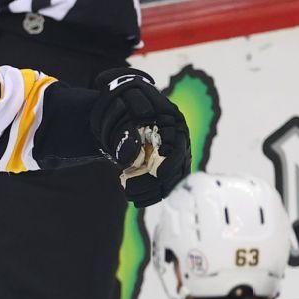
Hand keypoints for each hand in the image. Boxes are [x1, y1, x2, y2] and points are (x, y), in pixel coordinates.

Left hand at [90, 68, 190, 206]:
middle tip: (133, 191)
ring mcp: (173, 150)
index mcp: (172, 119)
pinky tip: (137, 199)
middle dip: (157, 182)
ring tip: (131, 196)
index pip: (179, 145)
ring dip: (152, 190)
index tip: (158, 174)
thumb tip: (127, 158)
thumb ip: (125, 129)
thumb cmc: (121, 99)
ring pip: (171, 177)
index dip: (171, 162)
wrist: (119, 101)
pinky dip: (152, 193)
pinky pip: (164, 182)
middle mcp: (177, 135)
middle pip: (176, 166)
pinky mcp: (165, 162)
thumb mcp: (121, 107)